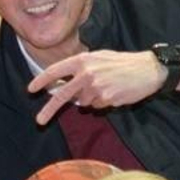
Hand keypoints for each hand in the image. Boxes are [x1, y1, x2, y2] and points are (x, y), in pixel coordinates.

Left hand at [27, 50, 166, 125]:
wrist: (149, 69)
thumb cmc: (123, 63)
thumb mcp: (99, 58)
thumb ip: (80, 68)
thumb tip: (62, 86)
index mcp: (83, 60)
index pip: (55, 71)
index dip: (41, 80)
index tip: (30, 89)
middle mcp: (86, 73)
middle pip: (62, 95)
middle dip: (49, 110)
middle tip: (39, 121)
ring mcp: (96, 87)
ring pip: (83, 103)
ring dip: (91, 99)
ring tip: (108, 87)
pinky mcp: (106, 99)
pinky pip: (97, 107)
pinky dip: (103, 103)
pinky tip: (114, 93)